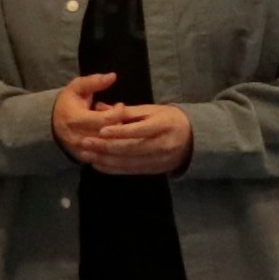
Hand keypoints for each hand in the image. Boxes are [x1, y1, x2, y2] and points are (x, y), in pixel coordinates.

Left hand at [49, 75, 192, 173]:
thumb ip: (127, 112)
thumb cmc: (169, 119)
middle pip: (131, 148)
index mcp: (164, 125)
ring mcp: (160, 160)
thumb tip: (101, 108)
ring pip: (129, 162)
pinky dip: (113, 169)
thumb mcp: (153, 110)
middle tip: (85, 142)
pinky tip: (98, 164)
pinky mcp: (155, 170)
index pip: (139, 130)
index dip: (119, 132)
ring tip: (87, 154)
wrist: (193, 138)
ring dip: (105, 159)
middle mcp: (163, 145)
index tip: (100, 130)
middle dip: (106, 147)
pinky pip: (131, 171)